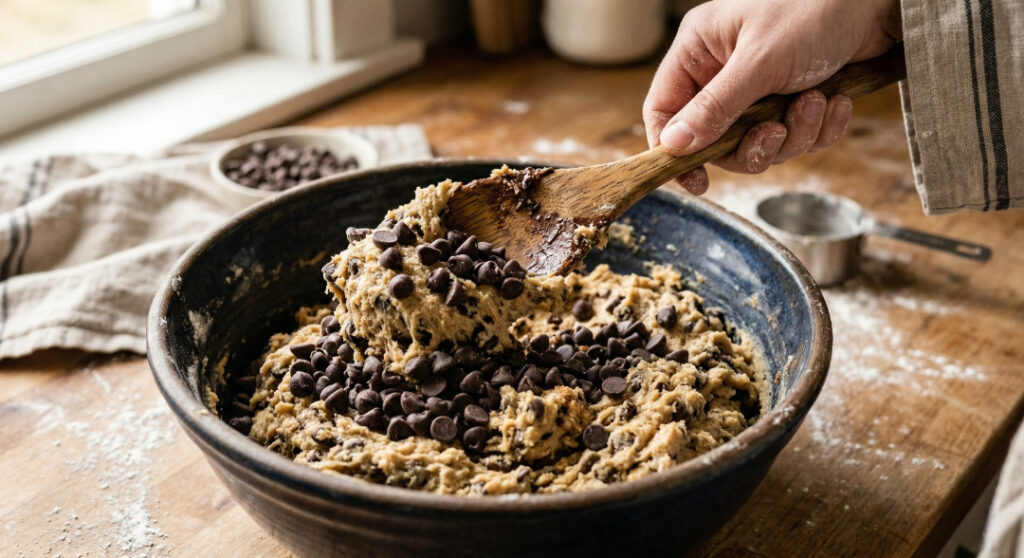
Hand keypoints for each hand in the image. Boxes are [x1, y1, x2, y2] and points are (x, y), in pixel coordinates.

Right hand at [643, 0, 901, 193]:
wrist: (880, 2)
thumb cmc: (814, 9)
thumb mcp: (759, 62)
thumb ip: (714, 108)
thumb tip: (673, 146)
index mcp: (700, 50)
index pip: (664, 109)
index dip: (674, 148)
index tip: (696, 180)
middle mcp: (723, 70)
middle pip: (715, 138)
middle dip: (753, 142)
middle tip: (776, 131)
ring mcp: (759, 87)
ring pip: (758, 142)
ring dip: (793, 133)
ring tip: (816, 101)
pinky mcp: (793, 98)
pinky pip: (794, 137)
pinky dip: (818, 127)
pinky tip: (835, 100)